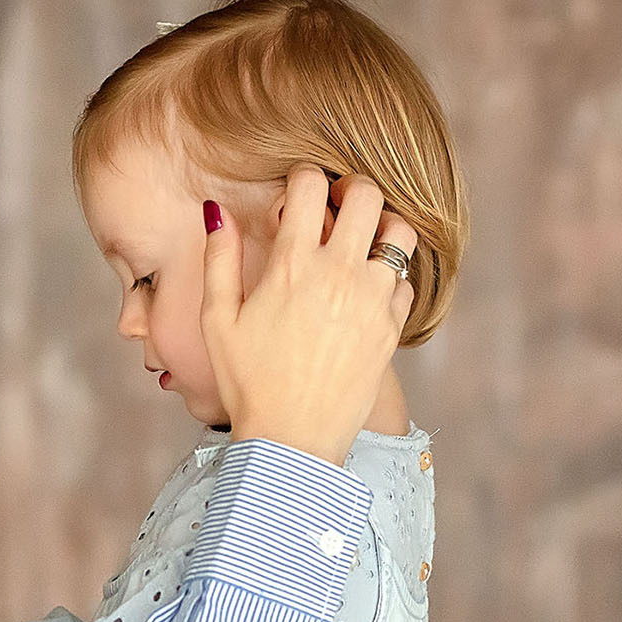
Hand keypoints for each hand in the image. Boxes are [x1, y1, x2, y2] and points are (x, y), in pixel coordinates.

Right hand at [202, 169, 418, 467]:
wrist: (292, 442)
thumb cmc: (247, 383)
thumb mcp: (217, 321)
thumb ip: (218, 260)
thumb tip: (216, 212)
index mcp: (293, 264)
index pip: (310, 184)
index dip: (302, 178)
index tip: (296, 195)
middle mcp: (340, 274)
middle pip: (366, 194)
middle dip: (351, 189)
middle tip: (337, 207)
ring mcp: (372, 300)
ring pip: (400, 232)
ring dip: (381, 227)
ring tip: (362, 242)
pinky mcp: (392, 329)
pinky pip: (406, 282)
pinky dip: (391, 275)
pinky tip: (368, 288)